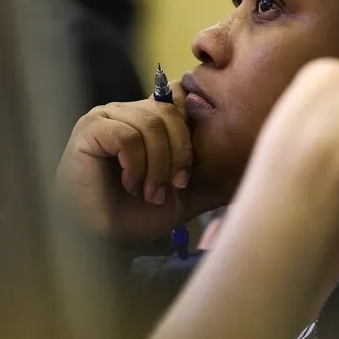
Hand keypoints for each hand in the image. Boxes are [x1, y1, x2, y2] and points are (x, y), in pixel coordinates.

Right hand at [56, 86, 202, 243]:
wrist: (100, 241)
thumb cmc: (134, 217)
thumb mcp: (183, 196)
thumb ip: (209, 177)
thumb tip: (248, 171)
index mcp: (145, 118)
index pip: (178, 97)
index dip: (189, 130)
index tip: (185, 173)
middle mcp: (124, 111)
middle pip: (169, 112)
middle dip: (178, 155)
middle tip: (171, 188)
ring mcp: (104, 117)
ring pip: (151, 124)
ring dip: (157, 166)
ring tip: (148, 192)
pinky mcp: (89, 130)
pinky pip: (127, 136)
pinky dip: (136, 165)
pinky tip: (129, 183)